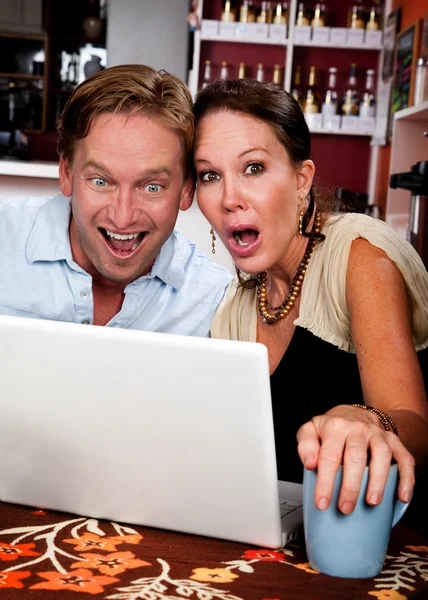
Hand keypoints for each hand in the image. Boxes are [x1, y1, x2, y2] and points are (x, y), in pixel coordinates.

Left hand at [296, 405, 414, 513]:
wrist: (355, 413)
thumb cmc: (332, 428)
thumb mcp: (311, 430)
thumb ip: (305, 445)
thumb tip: (310, 463)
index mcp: (335, 427)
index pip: (329, 456)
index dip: (325, 481)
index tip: (322, 502)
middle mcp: (357, 428)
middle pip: (356, 457)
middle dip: (351, 486)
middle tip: (345, 508)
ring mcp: (378, 434)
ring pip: (381, 455)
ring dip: (378, 480)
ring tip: (372, 502)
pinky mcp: (394, 441)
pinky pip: (405, 458)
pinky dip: (406, 478)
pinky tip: (402, 495)